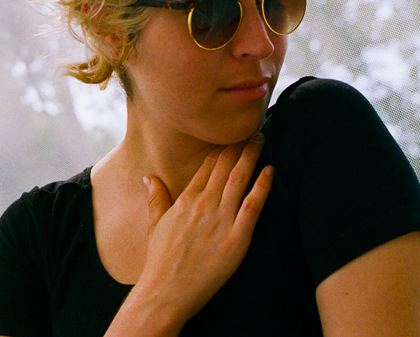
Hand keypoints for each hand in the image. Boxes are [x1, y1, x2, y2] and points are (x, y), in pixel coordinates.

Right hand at [112, 135, 272, 333]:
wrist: (166, 291)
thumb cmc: (160, 260)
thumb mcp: (155, 224)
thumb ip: (156, 197)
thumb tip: (149, 177)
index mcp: (186, 199)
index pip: (208, 165)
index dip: (221, 147)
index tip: (232, 133)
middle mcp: (204, 204)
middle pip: (225, 166)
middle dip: (239, 144)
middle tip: (252, 127)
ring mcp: (221, 220)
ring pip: (239, 179)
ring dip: (251, 156)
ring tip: (261, 139)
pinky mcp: (237, 238)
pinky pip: (253, 206)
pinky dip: (262, 186)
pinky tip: (270, 171)